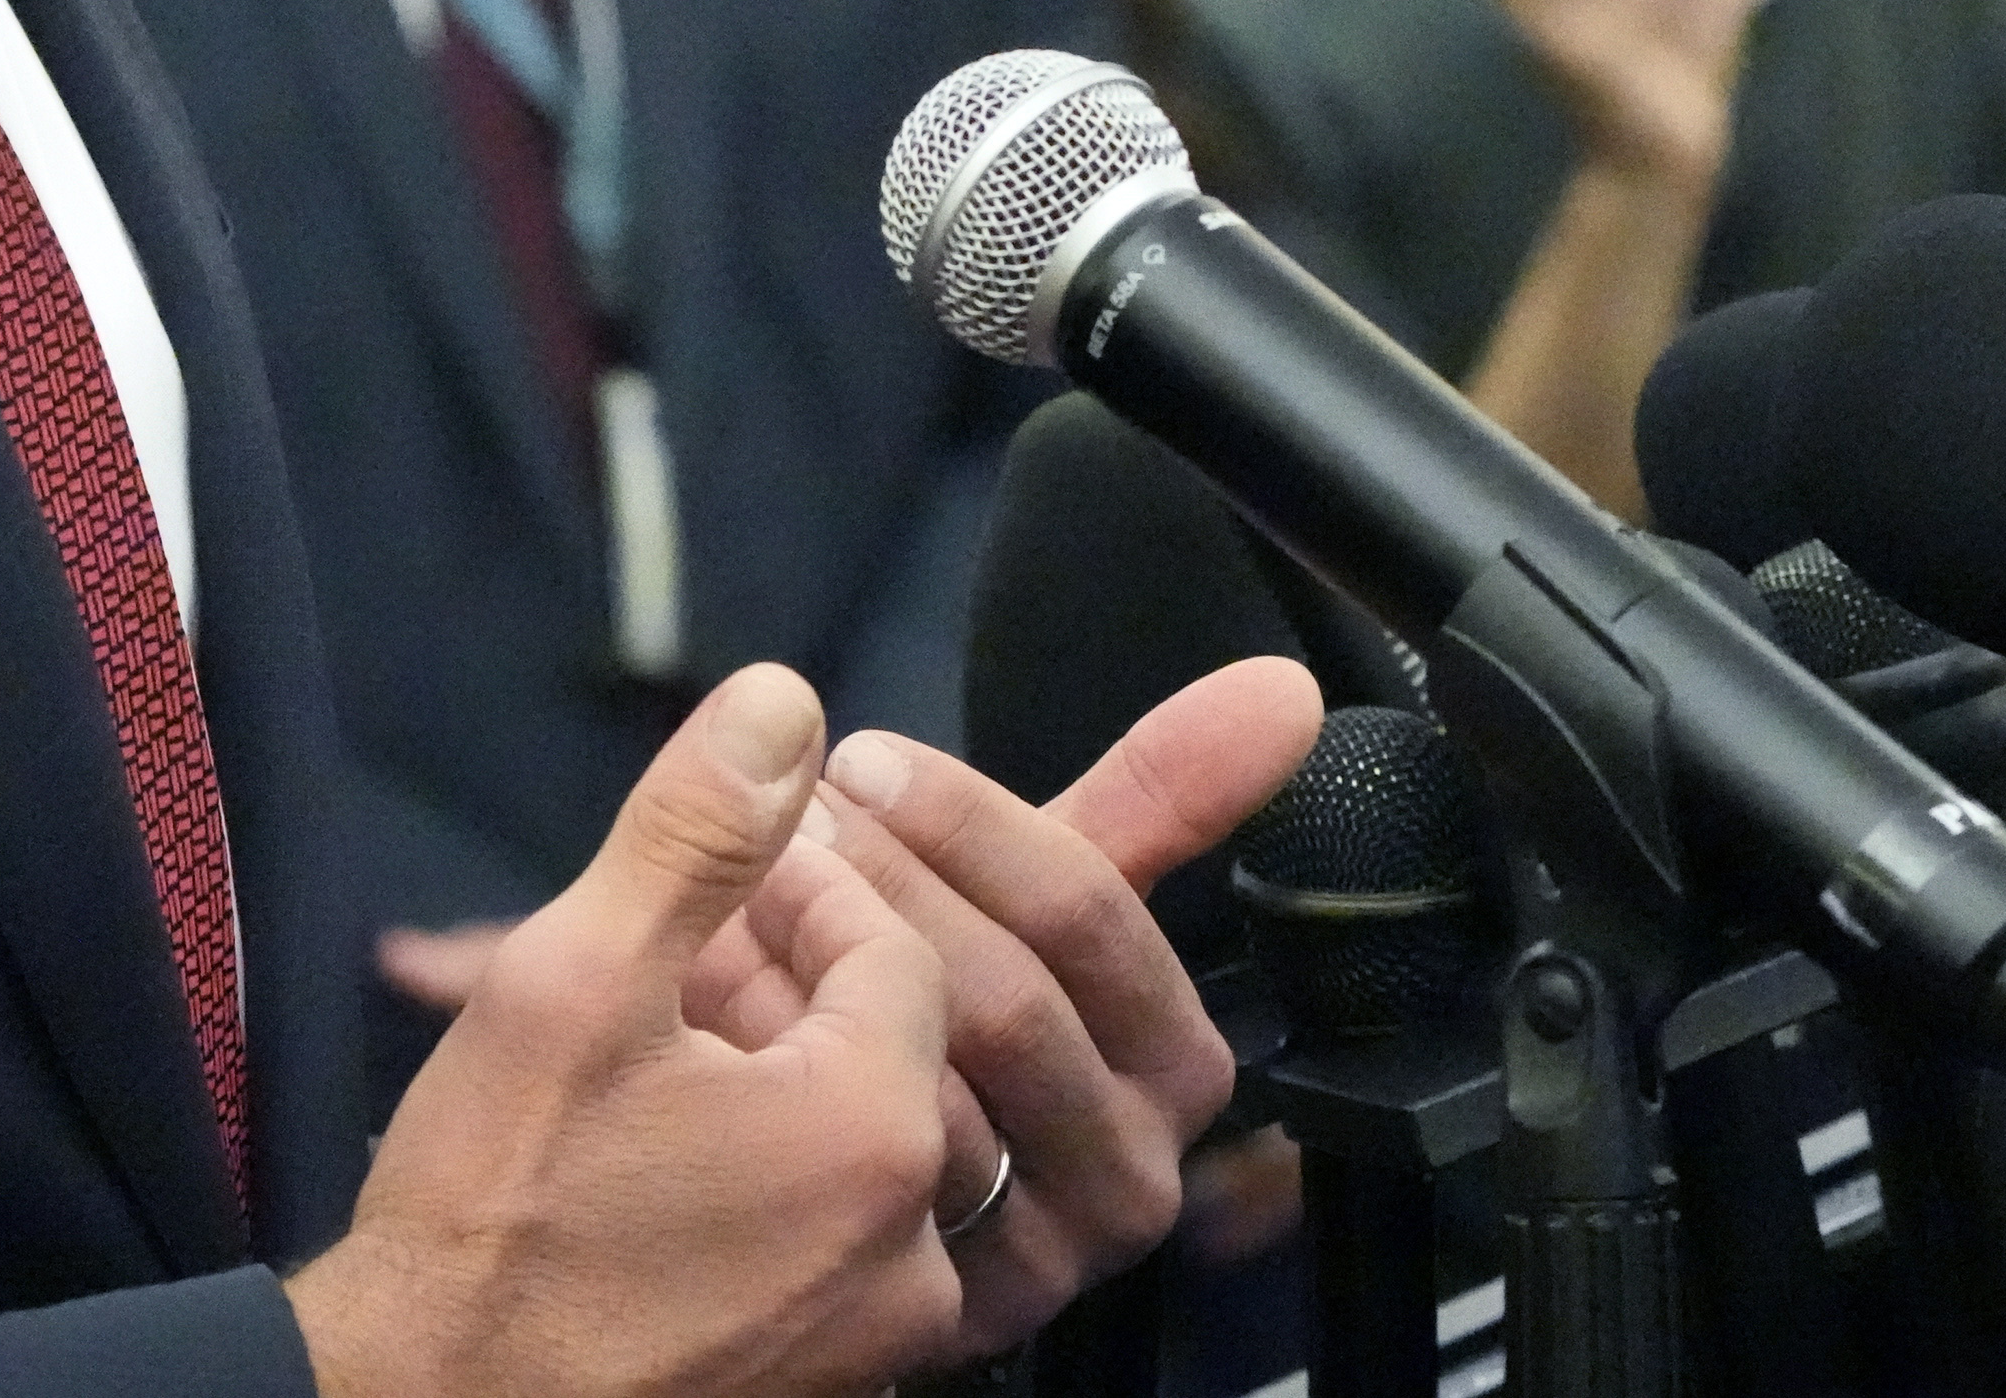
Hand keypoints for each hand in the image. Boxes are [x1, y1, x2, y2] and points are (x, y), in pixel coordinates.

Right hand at [290, 666, 956, 1397]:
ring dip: (781, 1084)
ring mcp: (875, 1343)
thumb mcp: (573, 983)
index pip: (895, 944)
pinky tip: (665, 1165)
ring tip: (660, 1059)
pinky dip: (775, 1188)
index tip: (710, 892)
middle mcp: (914, 1253)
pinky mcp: (826, 1394)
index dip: (800, 893)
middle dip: (793, 985)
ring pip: (863, 1152)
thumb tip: (784, 701)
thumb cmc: (487, 1217)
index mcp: (875, 1134)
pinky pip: (834, 1253)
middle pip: (892, 1050)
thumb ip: (695, 833)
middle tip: (675, 968)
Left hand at [681, 657, 1325, 1360]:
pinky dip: (778, 1089)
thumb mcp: (1036, 898)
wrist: (803, 1182)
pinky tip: (721, 1028)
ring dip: (812, 979)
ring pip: (934, 1087)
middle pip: (1005, 996)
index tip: (857, 762)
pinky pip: (860, 1184)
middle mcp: (1136, 1175)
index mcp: (1177, 1065)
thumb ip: (1157, 797)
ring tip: (732, 907)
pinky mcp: (948, 1319)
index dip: (963, 822)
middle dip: (877, 893)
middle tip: (774, 829)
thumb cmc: (928, 1010)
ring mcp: (1043, 1255)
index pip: (1088, 910)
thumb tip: (1285, 686)